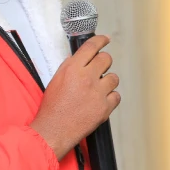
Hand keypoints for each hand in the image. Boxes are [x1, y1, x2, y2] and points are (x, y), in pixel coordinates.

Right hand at [30, 35, 119, 158]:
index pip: (91, 47)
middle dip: (103, 63)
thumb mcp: (56, 80)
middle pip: (106, 59)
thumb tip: (79, 58)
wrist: (54, 129)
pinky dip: (110, 98)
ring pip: (114, 78)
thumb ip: (69, 67)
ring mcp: (98, 93)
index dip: (101, 40)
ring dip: (107, 81)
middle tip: (98, 70)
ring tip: (97, 89)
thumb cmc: (52, 108)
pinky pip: (116, 96)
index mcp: (73, 69)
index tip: (105, 39)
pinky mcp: (105, 107)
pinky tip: (100, 101)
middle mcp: (87, 78)